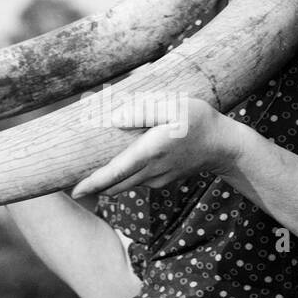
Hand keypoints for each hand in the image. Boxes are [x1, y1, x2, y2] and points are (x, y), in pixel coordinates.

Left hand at [70, 92, 243, 198]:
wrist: (224, 146)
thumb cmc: (199, 120)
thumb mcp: (173, 106)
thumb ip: (143, 111)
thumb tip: (115, 119)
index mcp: (150, 152)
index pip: (114, 173)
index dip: (92, 184)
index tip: (74, 192)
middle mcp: (151, 171)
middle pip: (114, 186)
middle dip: (93, 186)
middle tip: (72, 185)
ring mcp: (157, 180)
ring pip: (124, 185)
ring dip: (107, 182)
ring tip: (89, 174)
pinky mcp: (163, 181)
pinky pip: (136, 181)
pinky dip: (122, 178)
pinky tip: (117, 165)